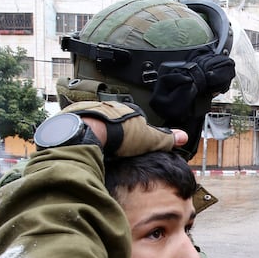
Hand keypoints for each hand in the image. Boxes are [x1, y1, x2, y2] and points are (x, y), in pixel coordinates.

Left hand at [60, 100, 187, 155]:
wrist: (88, 131)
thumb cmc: (118, 134)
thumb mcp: (149, 139)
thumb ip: (165, 138)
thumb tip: (184, 136)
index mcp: (127, 110)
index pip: (135, 121)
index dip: (136, 135)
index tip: (134, 146)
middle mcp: (109, 106)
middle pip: (115, 121)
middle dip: (116, 134)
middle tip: (117, 150)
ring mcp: (90, 111)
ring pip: (98, 124)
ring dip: (100, 135)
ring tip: (101, 151)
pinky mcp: (74, 119)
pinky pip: (82, 127)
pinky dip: (85, 136)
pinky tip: (87, 147)